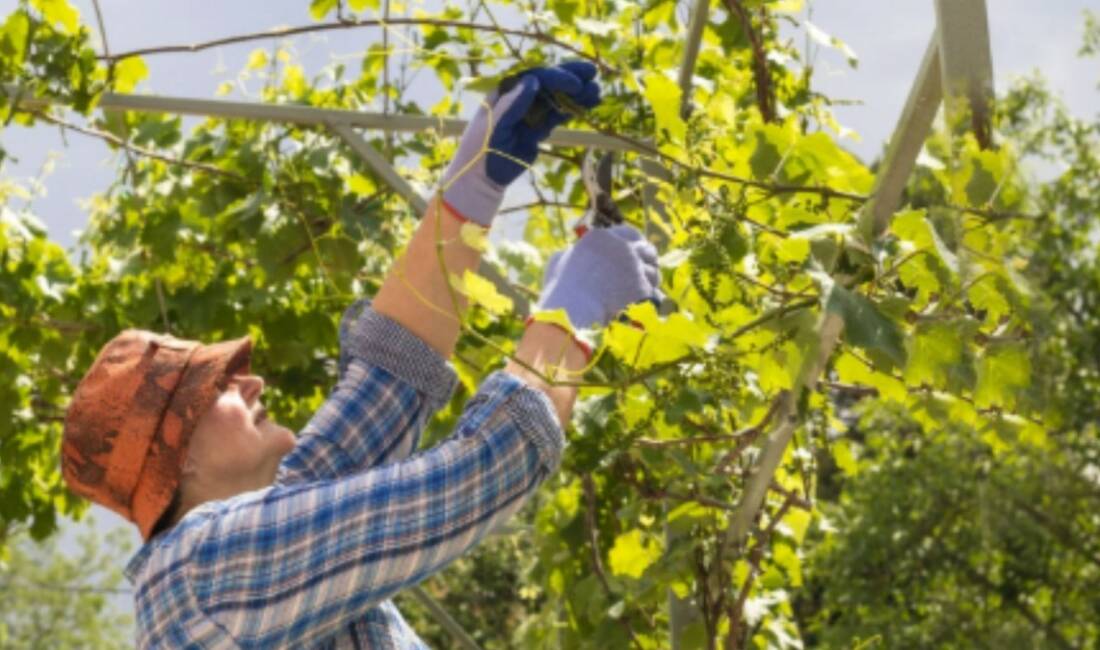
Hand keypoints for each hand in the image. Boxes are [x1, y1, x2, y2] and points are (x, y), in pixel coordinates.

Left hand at [440, 61, 600, 226]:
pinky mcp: (538, 128)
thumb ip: (513, 104)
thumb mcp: (495, 125)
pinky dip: (573, 110)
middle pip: (548, 83)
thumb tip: (533, 80)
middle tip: (592, 72)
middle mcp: (519, 97)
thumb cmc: (481, 149)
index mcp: (506, 91)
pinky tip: (590, 103)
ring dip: (576, 94)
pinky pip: (557, 115)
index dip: (556, 77)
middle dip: (570, 77)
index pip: (535, 77)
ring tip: (597, 91)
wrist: (482, 177)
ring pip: (556, 98)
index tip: (574, 83)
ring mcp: (530, 112)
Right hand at [536, 224, 661, 329]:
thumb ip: (568, 255)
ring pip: (652, 271)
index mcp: (601, 237)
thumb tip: (567, 254)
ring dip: (650, 279)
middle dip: (647, 260)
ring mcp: (633, 266)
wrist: (571, 310)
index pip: (628, 234)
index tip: (636, 251)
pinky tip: (644, 302)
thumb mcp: (557, 263)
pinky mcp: (641, 286)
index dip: (634, 243)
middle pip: (646, 250)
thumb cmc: (559, 290)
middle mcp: (620, 247)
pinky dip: (650, 296)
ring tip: (646, 288)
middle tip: (646, 270)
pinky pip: (652, 290)